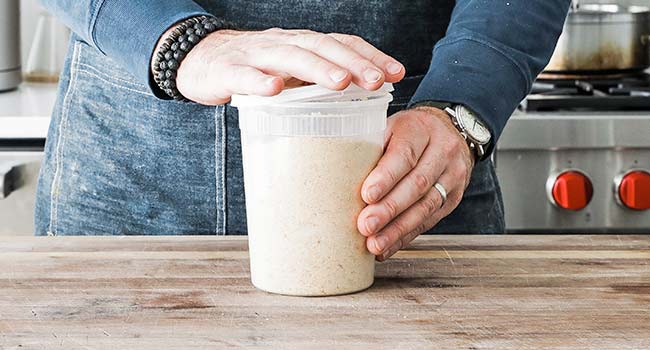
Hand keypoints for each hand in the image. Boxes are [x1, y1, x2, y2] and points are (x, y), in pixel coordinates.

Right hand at [168, 28, 404, 104]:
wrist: (198, 59)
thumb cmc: (252, 71)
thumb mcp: (288, 75)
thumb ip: (314, 86)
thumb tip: (356, 112)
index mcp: (301, 46)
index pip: (341, 44)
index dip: (369, 55)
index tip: (397, 72)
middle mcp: (283, 44)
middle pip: (322, 47)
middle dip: (352, 62)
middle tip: (377, 80)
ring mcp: (255, 55)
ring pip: (289, 56)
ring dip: (316, 68)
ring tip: (341, 83)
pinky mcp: (227, 71)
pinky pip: (243, 75)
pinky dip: (259, 81)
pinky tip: (274, 89)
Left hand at [357, 107, 474, 260]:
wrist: (447, 132)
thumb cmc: (406, 133)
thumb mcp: (389, 128)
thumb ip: (370, 147)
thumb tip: (335, 177)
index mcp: (420, 129)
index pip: (405, 154)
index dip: (386, 177)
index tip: (367, 195)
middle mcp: (442, 151)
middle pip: (416, 184)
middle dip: (389, 209)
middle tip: (366, 225)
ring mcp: (452, 176)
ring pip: (425, 206)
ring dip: (397, 229)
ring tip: (375, 244)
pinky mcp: (452, 198)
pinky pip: (429, 220)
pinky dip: (405, 236)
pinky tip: (387, 246)